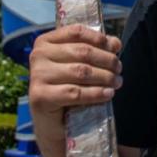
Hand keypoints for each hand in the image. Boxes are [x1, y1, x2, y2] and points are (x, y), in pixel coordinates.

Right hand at [29, 24, 122, 156]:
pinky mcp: (40, 97)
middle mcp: (38, 55)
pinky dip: (95, 93)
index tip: (116, 48)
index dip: (99, 39)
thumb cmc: (67, 88)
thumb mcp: (80, 65)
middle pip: (82, 52)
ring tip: (117, 82)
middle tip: (119, 69)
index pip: (76, 32)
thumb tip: (115, 43)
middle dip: (106, 60)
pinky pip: (75, 92)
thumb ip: (96, 50)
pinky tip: (108, 94)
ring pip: (81, 71)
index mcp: (45, 42)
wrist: (53, 124)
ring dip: (105, 77)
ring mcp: (37, 76)